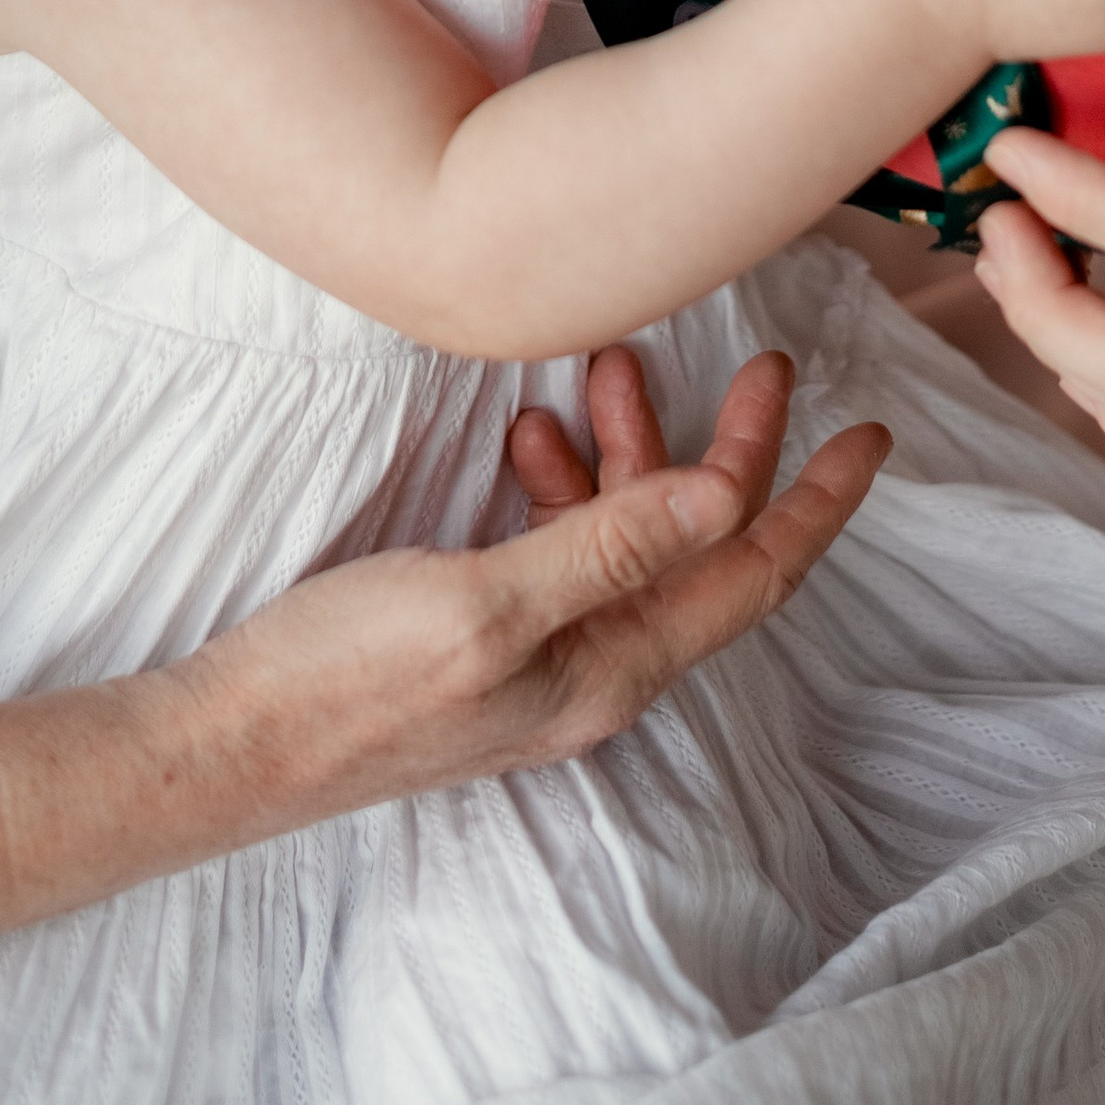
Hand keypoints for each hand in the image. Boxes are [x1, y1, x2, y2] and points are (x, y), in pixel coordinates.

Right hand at [190, 348, 885, 823]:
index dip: (817, 504)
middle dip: (732, 450)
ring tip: (612, 362)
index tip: (871, 433)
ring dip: (633, 450)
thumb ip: (610, 548)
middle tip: (758, 360)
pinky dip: (564, 478)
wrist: (234, 744)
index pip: (749, 577)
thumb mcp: (489, 604)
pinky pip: (561, 543)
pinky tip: (530, 429)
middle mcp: (592, 668)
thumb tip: (728, 498)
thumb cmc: (350, 682)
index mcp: (612, 670)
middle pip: (700, 549)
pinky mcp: (484, 632)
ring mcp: (538, 653)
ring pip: (627, 535)